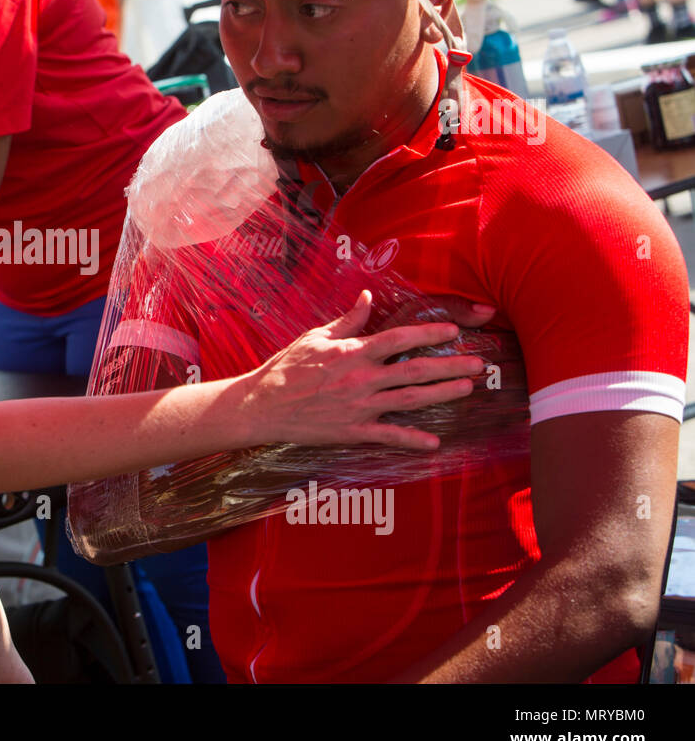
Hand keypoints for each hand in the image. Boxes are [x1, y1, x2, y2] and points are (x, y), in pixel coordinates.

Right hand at [243, 290, 481, 449]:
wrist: (262, 405)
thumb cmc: (286, 367)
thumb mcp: (315, 337)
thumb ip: (347, 320)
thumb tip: (369, 298)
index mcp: (353, 351)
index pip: (400, 338)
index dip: (430, 333)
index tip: (453, 330)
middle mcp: (361, 378)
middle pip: (415, 370)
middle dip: (450, 366)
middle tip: (478, 363)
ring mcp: (359, 406)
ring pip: (410, 400)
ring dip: (441, 394)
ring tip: (467, 390)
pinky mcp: (352, 431)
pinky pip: (388, 436)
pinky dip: (412, 440)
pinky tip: (434, 442)